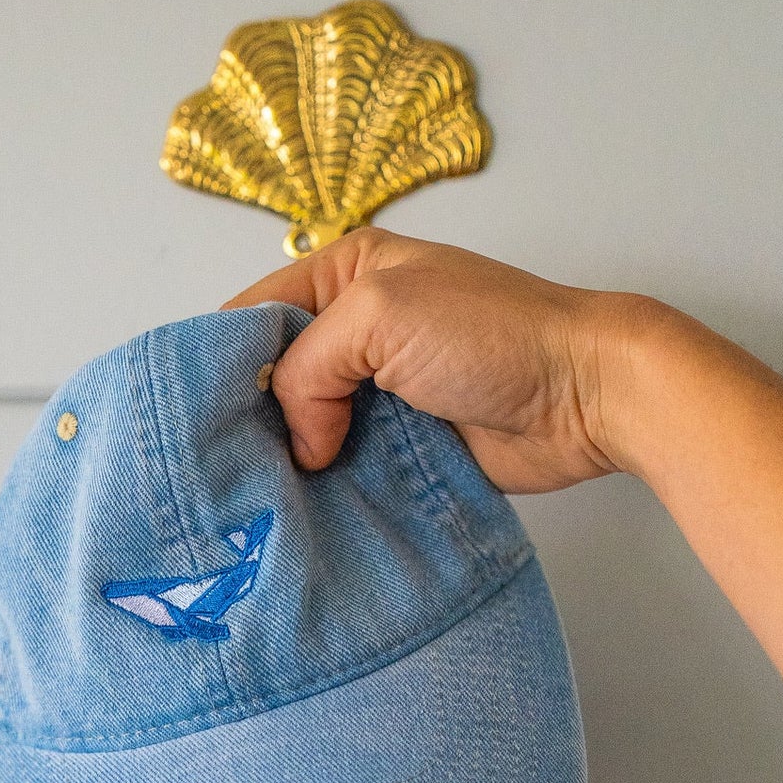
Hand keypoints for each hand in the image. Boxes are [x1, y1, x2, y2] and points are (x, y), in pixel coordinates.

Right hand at [223, 227, 650, 493]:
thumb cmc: (492, 333)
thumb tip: (300, 445)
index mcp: (344, 273)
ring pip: (304, 428)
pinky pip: (343, 466)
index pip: (252, 313)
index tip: (195, 415)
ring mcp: (378, 390)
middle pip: (272, 376)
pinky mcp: (400, 443)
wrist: (588, 396)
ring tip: (253, 497)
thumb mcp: (378, 314)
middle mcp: (355, 328)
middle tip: (221, 466)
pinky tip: (299, 510)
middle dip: (250, 418)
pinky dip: (323, 486)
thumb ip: (307, 368)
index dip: (222, 361)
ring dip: (287, 460)